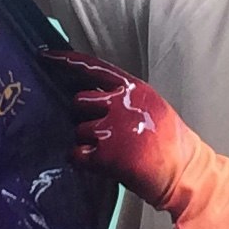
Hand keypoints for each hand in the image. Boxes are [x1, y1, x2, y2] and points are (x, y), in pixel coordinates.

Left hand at [48, 48, 197, 213]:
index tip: (44, 55)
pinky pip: (77, 154)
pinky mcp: (107, 154)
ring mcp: (113, 128)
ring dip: (87, 143)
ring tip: (111, 153)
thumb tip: (92, 96)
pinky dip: (83, 162)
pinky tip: (101, 165)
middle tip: (103, 133)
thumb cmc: (169, 144)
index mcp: (134, 89)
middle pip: (79, 101)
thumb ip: (124, 98)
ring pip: (78, 130)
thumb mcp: (151, 107)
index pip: (94, 67)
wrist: (185, 174)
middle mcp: (122, 104)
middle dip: (84, 117)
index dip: (65, 60)